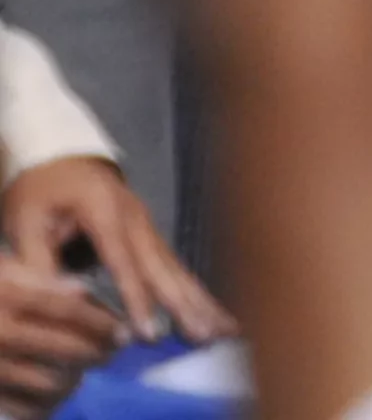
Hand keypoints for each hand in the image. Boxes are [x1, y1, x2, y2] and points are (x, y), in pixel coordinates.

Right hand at [0, 255, 123, 413]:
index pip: (67, 310)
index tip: (123, 331)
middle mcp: (1, 333)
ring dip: (76, 378)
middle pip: (64, 349)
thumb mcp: (8, 273)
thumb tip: (86, 294)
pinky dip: (50, 403)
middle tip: (111, 352)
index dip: (101, 322)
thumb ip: (44, 282)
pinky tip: (58, 391)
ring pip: (51, 382)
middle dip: (96, 353)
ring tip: (84, 369)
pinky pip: (29, 408)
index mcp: (9, 296)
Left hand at [3, 159, 230, 346]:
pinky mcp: (150, 236)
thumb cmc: (40, 192)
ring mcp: (147, 224)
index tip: (148, 335)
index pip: (123, 259)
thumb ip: (41, 264)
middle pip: (162, 263)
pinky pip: (174, 268)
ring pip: (175, 267)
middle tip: (205, 335)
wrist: (59, 158)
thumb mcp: (26, 223)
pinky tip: (213, 315)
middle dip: (184, 302)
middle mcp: (135, 216)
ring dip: (199, 300)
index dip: (136, 298)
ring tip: (223, 330)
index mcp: (104, 209)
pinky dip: (194, 292)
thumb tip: (65, 306)